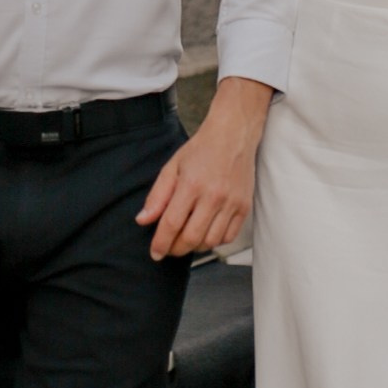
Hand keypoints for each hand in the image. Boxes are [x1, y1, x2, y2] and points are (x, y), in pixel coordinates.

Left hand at [137, 79, 271, 259]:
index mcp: (192, 184)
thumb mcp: (172, 167)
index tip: (155, 253)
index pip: (172, 224)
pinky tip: (206, 233)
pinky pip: (228, 236)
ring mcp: (231, 203)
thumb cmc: (202, 149)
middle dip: (176, 249)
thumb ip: (157, 196)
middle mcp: (213, 196)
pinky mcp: (244, 207)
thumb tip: (143, 220)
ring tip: (186, 238)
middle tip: (169, 248)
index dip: (161, 243)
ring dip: (195, 246)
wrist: (234, 135)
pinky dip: (215, 241)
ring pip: (211, 242)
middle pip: (191, 238)